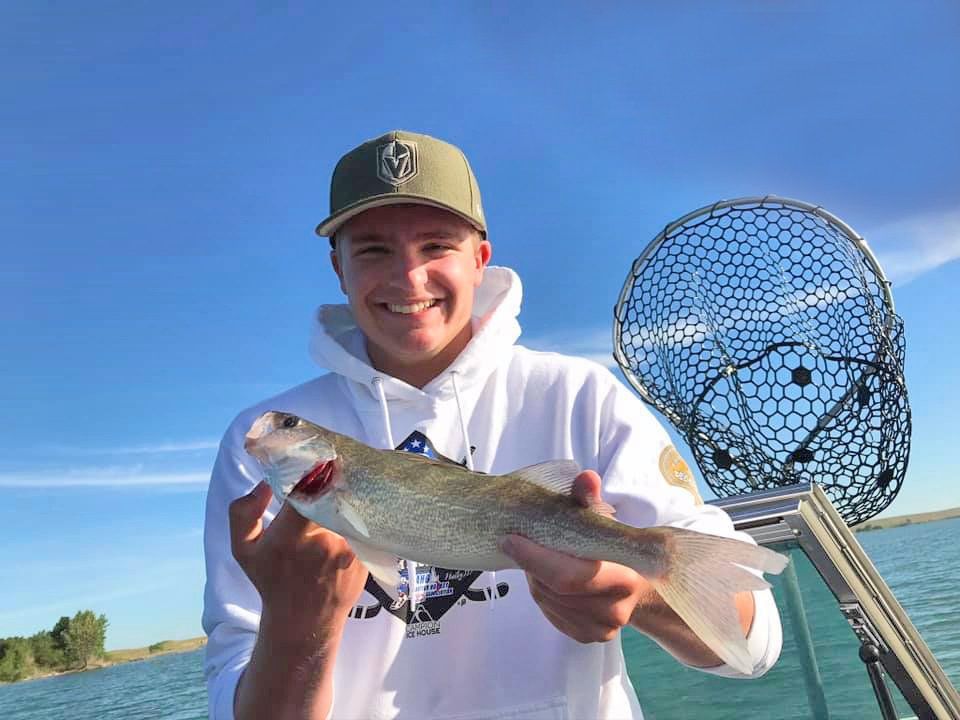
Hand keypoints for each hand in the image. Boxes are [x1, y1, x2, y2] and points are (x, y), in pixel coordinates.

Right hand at [230, 481, 367, 719]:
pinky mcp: (365, 557)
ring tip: (349, 478)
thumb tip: (265, 484)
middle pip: (335, 495)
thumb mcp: (244, 550)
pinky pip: (364, 524)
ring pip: (352, 507)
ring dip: (349, 494)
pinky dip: (361, 513)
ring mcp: (348, 551)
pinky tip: (358, 505)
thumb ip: (242, 513)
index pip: (306, 492)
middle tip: (337, 459)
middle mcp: (322, 543)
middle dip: (336, 477)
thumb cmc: (272, 581)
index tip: (316, 457)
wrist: (304, 622)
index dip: (313, 471)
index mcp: (289, 537)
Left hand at [500, 470, 647, 642]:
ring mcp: (601, 628)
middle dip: (533, 565)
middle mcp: (615, 610)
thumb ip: (589, 500)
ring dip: (536, 578)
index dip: (535, 557)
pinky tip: (549, 579)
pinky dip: (543, 594)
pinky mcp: (588, 636)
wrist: (639, 584)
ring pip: (548, 601)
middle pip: (555, 589)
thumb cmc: (615, 546)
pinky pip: (552, 614)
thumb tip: (586, 477)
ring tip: (541, 559)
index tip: (509, 538)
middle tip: (520, 544)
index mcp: (624, 578)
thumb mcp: (603, 520)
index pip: (569, 575)